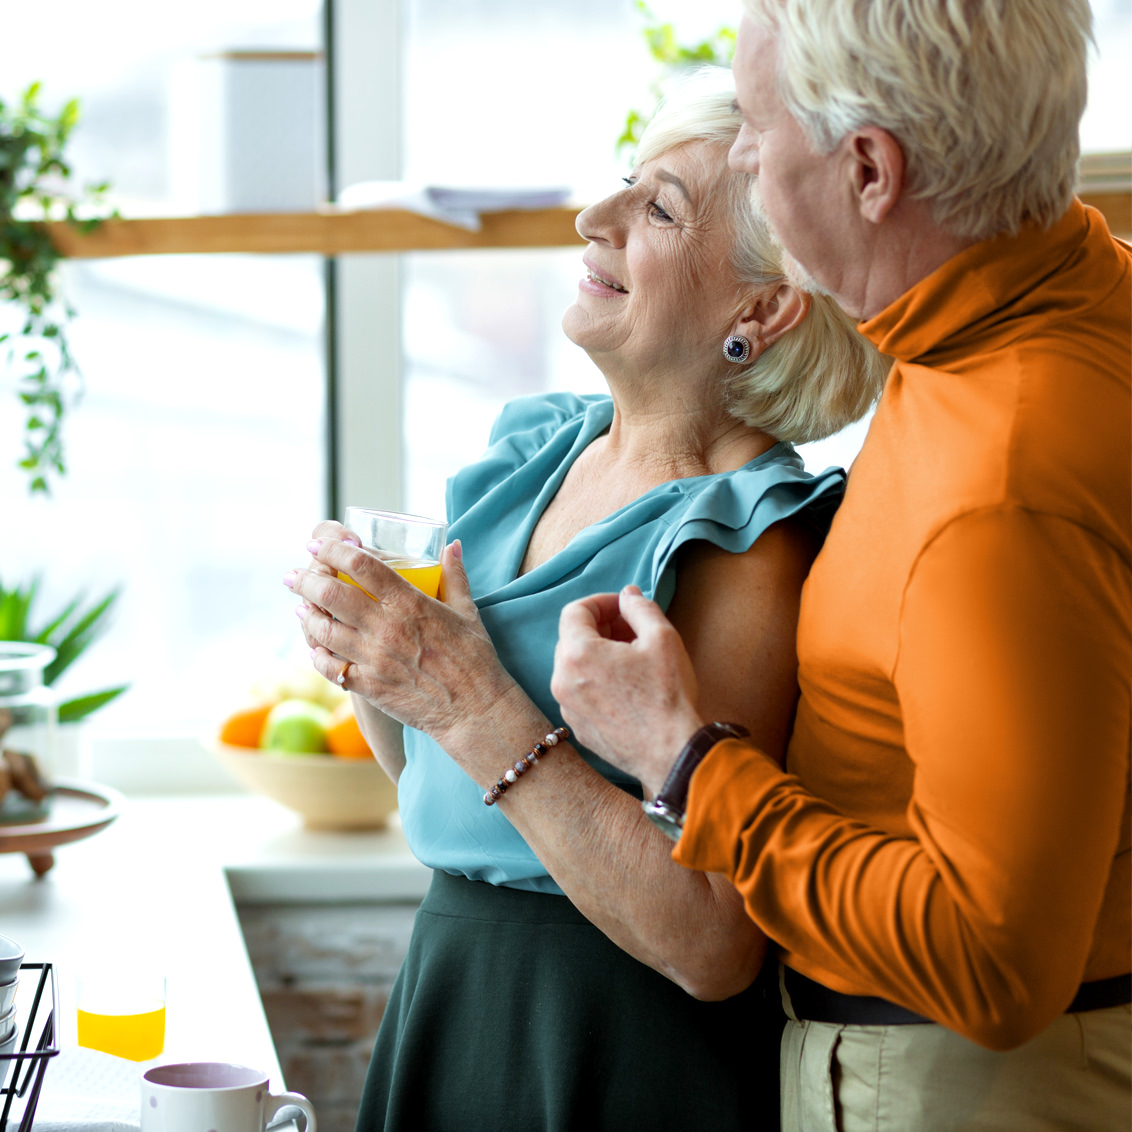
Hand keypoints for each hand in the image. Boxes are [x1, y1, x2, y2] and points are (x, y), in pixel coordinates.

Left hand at [285, 538, 517, 743]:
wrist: (475, 710)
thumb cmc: (475, 659)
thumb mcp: (467, 611)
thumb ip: (455, 575)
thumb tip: (453, 546)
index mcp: (410, 603)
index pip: (361, 565)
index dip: (332, 551)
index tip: (315, 546)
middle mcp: (387, 628)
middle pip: (331, 595)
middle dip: (305, 580)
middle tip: (293, 575)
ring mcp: (375, 659)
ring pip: (324, 631)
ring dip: (306, 616)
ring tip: (300, 607)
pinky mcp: (369, 687)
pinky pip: (330, 668)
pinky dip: (317, 656)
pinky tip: (315, 648)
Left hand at [551, 586, 703, 796]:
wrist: (672, 754)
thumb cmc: (668, 695)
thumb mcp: (662, 638)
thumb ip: (640, 608)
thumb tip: (627, 596)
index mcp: (577, 654)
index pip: (575, 611)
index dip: (601, 602)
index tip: (625, 607)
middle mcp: (562, 681)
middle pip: (572, 638)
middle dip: (600, 627)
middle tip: (632, 631)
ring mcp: (567, 708)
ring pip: (575, 667)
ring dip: (598, 655)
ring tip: (633, 660)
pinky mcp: (578, 729)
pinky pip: (580, 694)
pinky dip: (597, 682)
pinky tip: (627, 688)